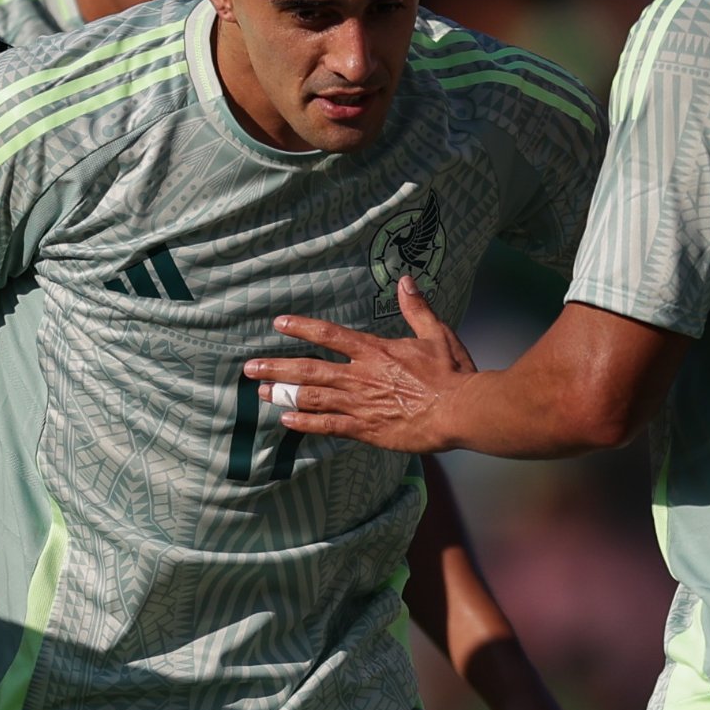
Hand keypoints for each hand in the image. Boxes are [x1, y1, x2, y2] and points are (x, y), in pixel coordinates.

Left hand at [254, 280, 475, 454]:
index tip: (279, 324)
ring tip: (261, 392)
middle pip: (309, 369)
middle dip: (277, 367)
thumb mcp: (436, 334)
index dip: (302, 327)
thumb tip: (405, 281)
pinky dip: (306, 423)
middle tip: (250, 367)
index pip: (329, 335)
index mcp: (375, 351)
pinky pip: (328, 425)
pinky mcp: (366, 429)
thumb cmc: (452, 373)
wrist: (460, 411)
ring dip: (284, 394)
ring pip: (312, 397)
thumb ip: (416, 308)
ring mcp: (360, 404)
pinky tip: (287, 421)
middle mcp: (360, 376)